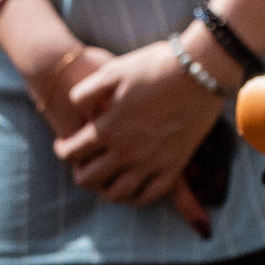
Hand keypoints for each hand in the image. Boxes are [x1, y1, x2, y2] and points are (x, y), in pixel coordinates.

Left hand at [53, 41, 222, 203]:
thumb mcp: (112, 71)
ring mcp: (151, 162)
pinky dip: (136, 197)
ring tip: (105, 179)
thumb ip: (86, 93)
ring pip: (117, 193)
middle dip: (80, 173)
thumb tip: (75, 110)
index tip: (64, 146)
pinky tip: (132, 189)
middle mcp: (126, 151)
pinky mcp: (174, 166)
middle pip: (89, 179)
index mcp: (108, 128)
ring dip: (105, 188)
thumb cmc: (155, 66)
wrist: (200, 70)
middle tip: (82, 166)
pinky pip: (150, 195)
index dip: (63, 151)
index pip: (72, 153)